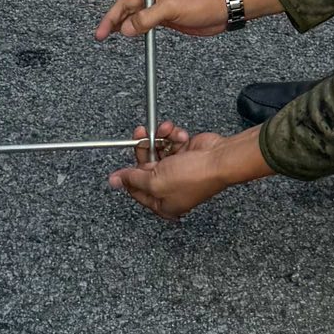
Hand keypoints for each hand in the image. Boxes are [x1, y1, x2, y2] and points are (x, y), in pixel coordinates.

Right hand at [88, 0, 231, 38]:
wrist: (220, 11)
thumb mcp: (172, 7)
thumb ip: (146, 18)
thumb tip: (125, 29)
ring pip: (125, 5)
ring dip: (113, 18)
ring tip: (102, 34)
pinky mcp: (158, 13)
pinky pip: (135, 18)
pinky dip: (126, 25)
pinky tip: (119, 32)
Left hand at [108, 122, 229, 220]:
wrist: (218, 159)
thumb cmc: (194, 177)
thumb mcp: (155, 181)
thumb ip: (133, 179)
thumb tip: (115, 181)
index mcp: (161, 203)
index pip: (136, 189)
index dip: (127, 175)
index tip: (120, 163)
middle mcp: (168, 187)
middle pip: (146, 166)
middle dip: (144, 147)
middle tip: (141, 134)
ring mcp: (177, 170)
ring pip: (158, 149)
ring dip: (161, 137)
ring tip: (165, 130)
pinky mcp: (186, 153)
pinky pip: (171, 141)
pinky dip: (174, 135)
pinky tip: (179, 135)